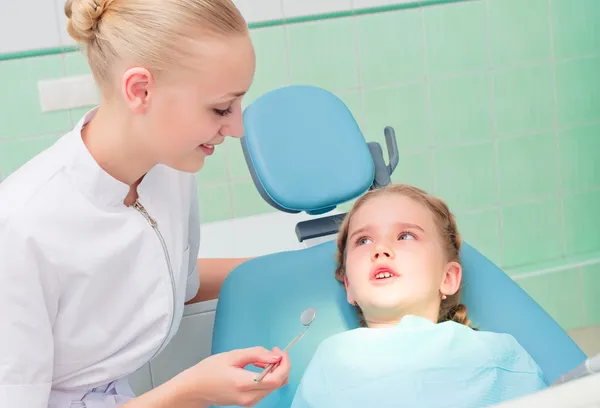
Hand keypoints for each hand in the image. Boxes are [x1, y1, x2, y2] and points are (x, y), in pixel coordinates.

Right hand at [175, 346, 289, 406]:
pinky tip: (257, 367)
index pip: (276, 379)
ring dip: (274, 371)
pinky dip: (267, 377)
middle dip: (281, 366)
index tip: (281, 352)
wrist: (195, 388)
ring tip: (261, 358)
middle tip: (273, 352)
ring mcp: (249, 402)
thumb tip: (275, 356)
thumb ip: (256, 354)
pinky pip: (265, 389)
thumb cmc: (209, 371)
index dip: (284, 364)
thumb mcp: (233, 355)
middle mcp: (249, 397)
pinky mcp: (248, 402)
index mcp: (244, 383)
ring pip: (273, 387)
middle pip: (278, 384)